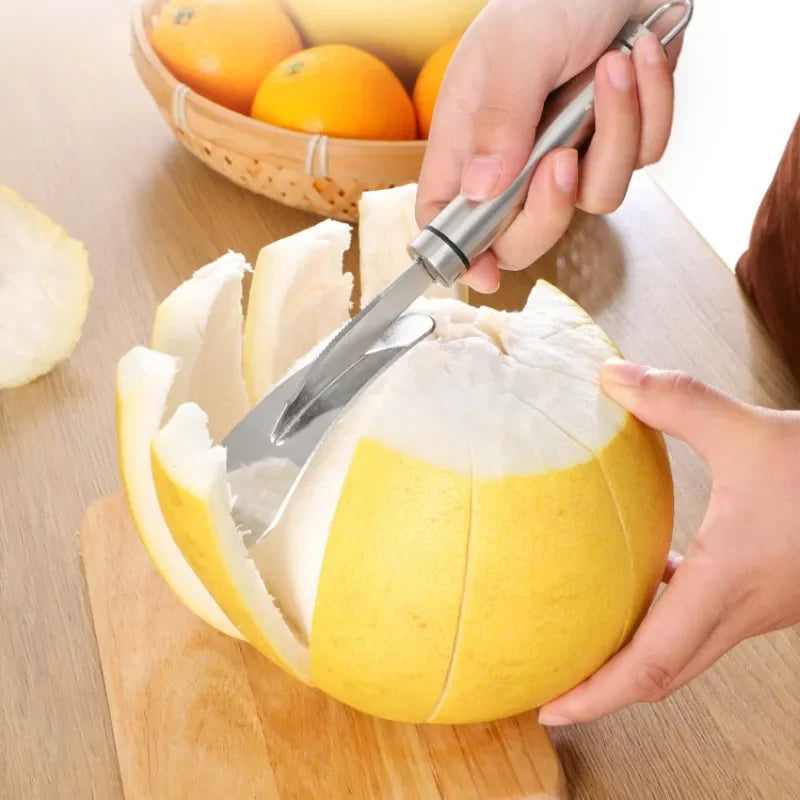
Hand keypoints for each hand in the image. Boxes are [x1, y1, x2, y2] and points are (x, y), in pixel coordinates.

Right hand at [416, 0, 681, 292]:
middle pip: (525, 236)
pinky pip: (642, 157)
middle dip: (551, 209)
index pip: (448, 219)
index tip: (483, 275)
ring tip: (614, 67)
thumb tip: (480, 191)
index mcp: (471, 143)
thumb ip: (497, 120)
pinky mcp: (618, 141)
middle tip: (560, 160)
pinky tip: (639, 58)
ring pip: (596, 199)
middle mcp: (516, 161)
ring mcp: (569, 155)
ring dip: (616, 133)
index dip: (461, 255)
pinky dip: (651, 107)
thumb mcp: (514, 50)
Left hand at [538, 358, 799, 725]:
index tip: (549, 710)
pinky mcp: (766, 591)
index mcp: (726, 585)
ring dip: (634, 656)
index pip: (649, 664)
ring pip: (684, 652)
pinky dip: (666, 616)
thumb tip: (611, 379)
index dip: (595, 695)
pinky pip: (704, 620)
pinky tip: (653, 574)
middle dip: (603, 690)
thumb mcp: (749, 432)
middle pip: (661, 675)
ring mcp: (757, 607)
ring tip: (589, 637)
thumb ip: (677, 402)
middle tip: (552, 688)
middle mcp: (741, 610)